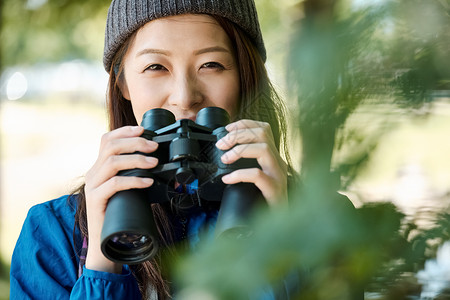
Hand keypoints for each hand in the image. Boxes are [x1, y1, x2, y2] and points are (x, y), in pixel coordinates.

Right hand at [84, 126, 158, 272]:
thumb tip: (166, 170)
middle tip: (154, 146)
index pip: (106, 140)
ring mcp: (93, 186)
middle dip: (134, 142)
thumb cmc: (121, 214)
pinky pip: (114, 184)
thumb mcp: (131, 190)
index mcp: (100, 168)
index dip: (124, 131)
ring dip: (136, 159)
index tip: (143, 129)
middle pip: (110, 146)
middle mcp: (94, 173)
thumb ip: (140, 177)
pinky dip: (134, 180)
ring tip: (154, 163)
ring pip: (112, 161)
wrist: (107, 241)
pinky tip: (148, 182)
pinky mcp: (96, 200)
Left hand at [215, 120, 287, 205]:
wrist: (281, 225)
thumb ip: (247, 165)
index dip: (245, 124)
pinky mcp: (275, 190)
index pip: (264, 129)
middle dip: (238, 134)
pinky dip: (239, 174)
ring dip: (240, 150)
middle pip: (263, 134)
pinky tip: (228, 179)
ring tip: (225, 158)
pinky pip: (257, 175)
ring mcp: (279, 175)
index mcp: (273, 157)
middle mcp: (279, 162)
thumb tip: (223, 155)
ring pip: (263, 149)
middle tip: (221, 144)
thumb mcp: (257, 178)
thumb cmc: (265, 201)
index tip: (227, 129)